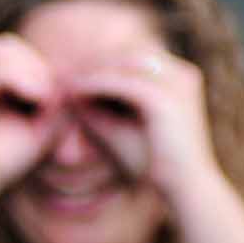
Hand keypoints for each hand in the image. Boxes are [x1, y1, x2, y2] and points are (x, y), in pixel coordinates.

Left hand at [63, 49, 219, 197]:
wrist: (185, 189)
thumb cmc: (154, 165)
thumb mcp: (121, 129)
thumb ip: (97, 109)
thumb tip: (67, 93)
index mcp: (180, 78)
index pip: (133, 56)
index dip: (99, 62)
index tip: (69, 74)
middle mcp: (182, 73)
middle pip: (126, 53)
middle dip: (91, 62)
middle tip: (58, 74)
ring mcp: (176, 82)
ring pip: (121, 62)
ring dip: (88, 71)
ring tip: (60, 84)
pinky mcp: (162, 98)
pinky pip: (119, 83)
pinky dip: (91, 85)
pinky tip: (69, 94)